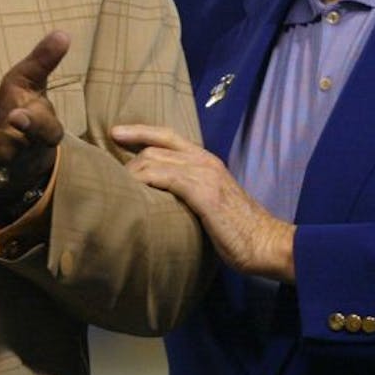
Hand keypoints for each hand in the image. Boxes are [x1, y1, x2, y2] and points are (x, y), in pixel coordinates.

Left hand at [0, 31, 68, 204]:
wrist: (25, 160)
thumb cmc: (25, 110)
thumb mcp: (32, 85)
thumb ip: (43, 61)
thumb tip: (63, 32)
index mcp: (44, 131)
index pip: (43, 130)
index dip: (32, 124)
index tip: (16, 115)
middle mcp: (25, 155)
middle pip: (6, 150)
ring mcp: (5, 172)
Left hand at [111, 123, 295, 282]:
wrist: (268, 243)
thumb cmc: (240, 231)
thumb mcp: (213, 203)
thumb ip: (190, 193)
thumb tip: (161, 200)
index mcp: (208, 162)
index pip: (168, 136)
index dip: (140, 131)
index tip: (115, 133)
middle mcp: (205, 162)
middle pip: (154, 148)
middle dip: (128, 157)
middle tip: (107, 174)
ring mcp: (204, 175)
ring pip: (154, 160)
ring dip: (131, 173)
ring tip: (115, 189)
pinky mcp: (204, 192)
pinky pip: (164, 177)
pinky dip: (144, 181)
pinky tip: (131, 193)